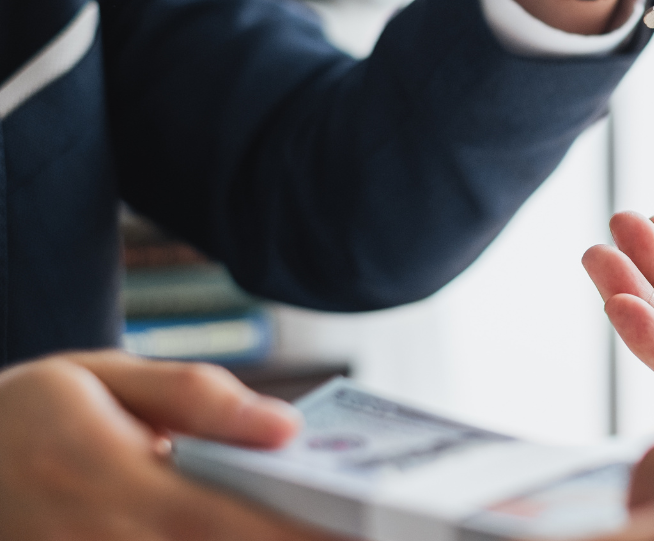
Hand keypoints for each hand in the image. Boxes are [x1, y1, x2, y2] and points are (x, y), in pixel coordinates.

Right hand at [0, 351, 344, 540]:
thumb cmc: (28, 418)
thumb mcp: (97, 379)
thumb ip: (195, 398)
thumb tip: (286, 425)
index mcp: (105, 477)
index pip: (227, 521)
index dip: (300, 535)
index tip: (365, 532)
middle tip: (368, 534)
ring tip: (331, 532)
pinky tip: (264, 533)